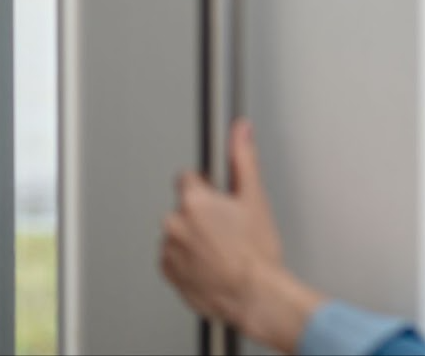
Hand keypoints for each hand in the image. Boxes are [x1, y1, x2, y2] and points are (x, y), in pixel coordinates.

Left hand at [160, 119, 318, 346]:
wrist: (254, 295)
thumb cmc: (256, 253)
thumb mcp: (255, 199)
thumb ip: (243, 158)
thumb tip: (240, 130)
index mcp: (194, 201)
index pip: (188, 178)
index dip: (208, 187)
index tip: (220, 198)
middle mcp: (175, 224)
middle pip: (184, 207)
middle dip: (202, 214)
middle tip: (228, 228)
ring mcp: (169, 251)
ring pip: (179, 233)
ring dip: (194, 237)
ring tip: (222, 249)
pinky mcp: (168, 274)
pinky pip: (175, 258)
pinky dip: (189, 259)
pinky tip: (213, 263)